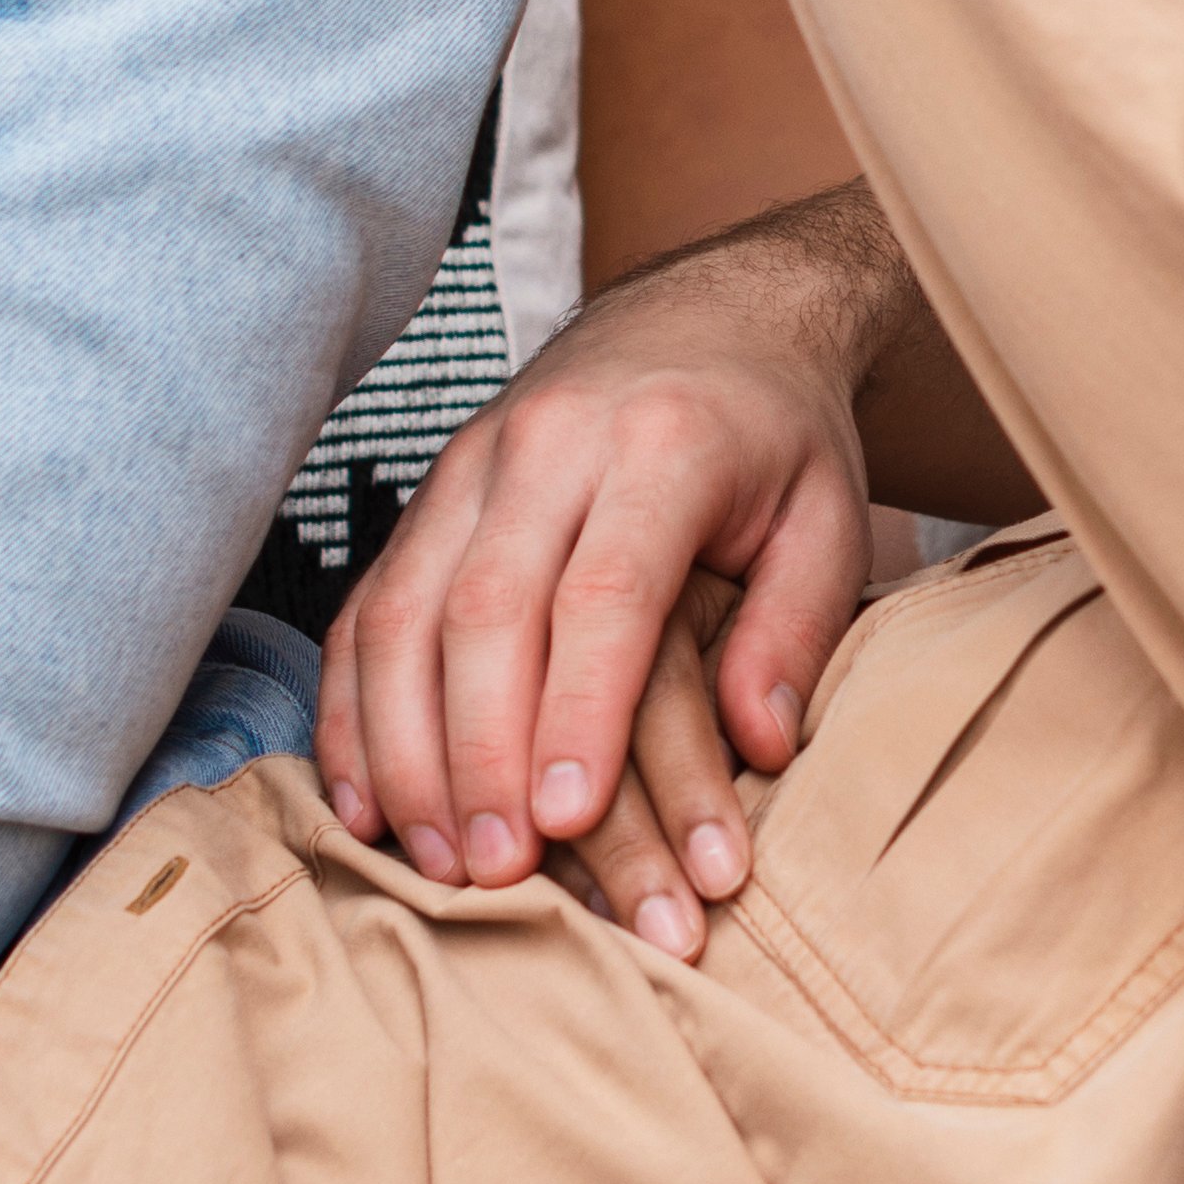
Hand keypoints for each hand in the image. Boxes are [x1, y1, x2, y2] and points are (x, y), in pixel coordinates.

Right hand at [313, 232, 893, 947]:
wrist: (707, 312)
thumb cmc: (776, 433)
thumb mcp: (829, 515)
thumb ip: (797, 628)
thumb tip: (759, 744)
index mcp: (663, 444)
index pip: (604, 590)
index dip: (577, 709)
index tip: (566, 818)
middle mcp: (550, 445)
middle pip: (487, 608)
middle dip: (480, 751)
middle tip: (495, 871)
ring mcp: (471, 465)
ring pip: (407, 610)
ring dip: (406, 746)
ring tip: (436, 859)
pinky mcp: (427, 495)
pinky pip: (367, 607)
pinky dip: (354, 709)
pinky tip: (367, 801)